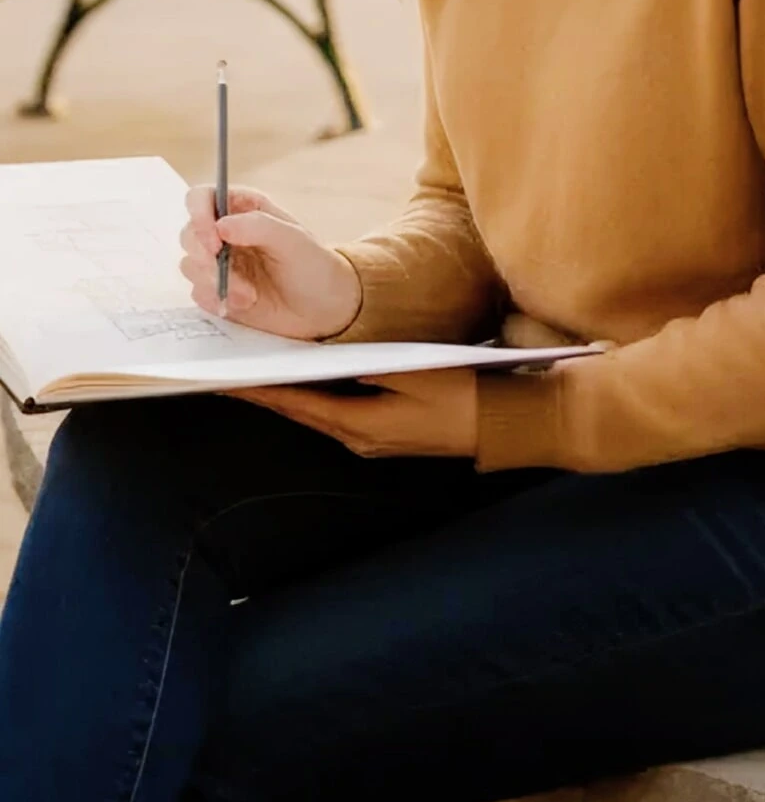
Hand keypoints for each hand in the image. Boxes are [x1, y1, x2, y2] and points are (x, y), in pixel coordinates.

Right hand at [180, 184, 361, 339]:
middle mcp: (225, 233)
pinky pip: (198, 293)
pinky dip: (217, 299)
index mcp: (243, 209)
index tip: (212, 239)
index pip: (202, 198)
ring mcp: (219, 263)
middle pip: (188, 233)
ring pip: (190, 266)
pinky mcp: (217, 291)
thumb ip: (257, 226)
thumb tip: (220, 225)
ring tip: (249, 294)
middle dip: (203, 255)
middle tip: (223, 272)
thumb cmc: (313, 265)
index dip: (197, 214)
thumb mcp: (293, 239)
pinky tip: (245, 303)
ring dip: (216, 282)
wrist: (324, 308)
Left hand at [224, 369, 477, 457]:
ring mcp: (371, 440)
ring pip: (318, 414)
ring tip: (259, 372)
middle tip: (232, 372)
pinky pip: (337, 414)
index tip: (229, 380)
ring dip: (289, 395)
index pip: (298, 406)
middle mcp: (359, 439)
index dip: (262, 392)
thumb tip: (333, 362)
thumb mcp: (414, 372)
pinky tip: (305, 381)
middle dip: (268, 392)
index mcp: (361, 426)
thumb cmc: (460, 396)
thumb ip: (370, 367)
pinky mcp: (383, 434)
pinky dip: (314, 398)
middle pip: (302, 412)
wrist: (498, 424)